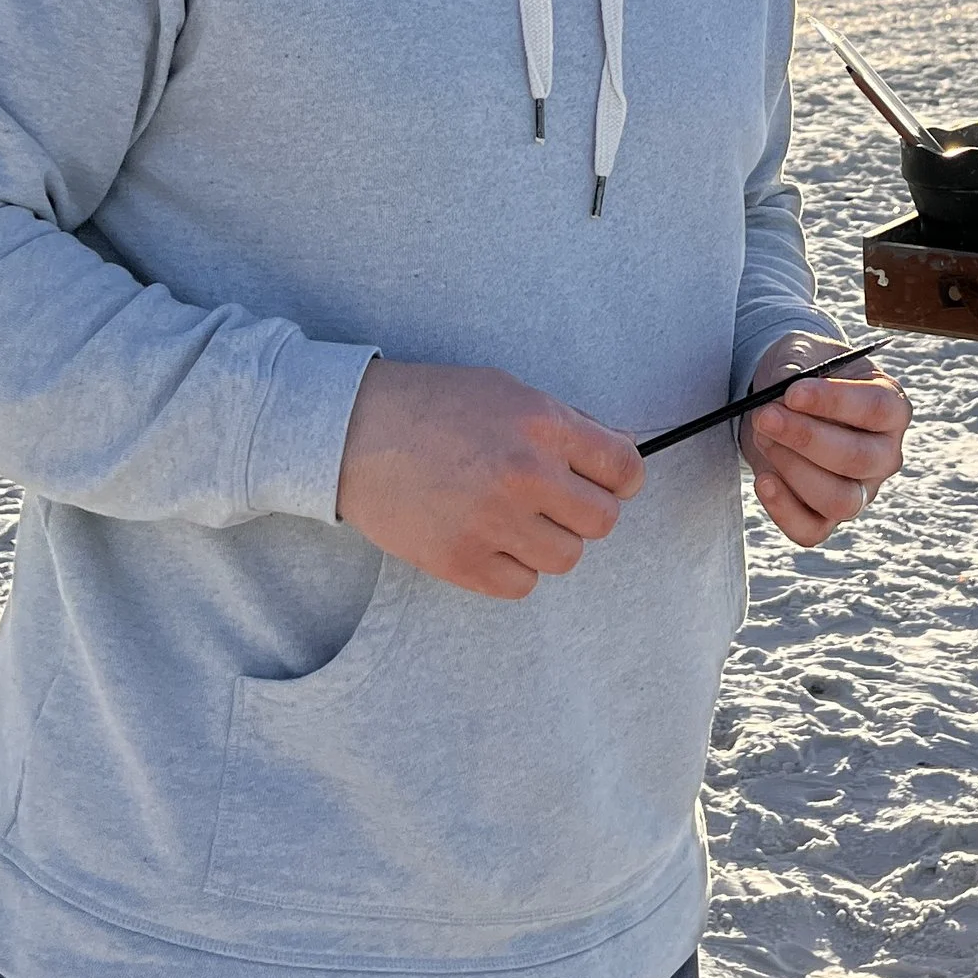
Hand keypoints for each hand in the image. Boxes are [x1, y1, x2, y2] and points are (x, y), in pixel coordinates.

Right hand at [337, 359, 643, 599]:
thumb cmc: (432, 405)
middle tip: (553, 501)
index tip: (606, 482)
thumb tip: (622, 448)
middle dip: (585, 512)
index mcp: (542, 424)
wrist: (353, 431)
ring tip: (514, 519)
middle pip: (602, 521)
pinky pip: (521, 586)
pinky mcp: (460, 561)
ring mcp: (492, 522)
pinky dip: (512, 569)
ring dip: (549, 542)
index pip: (624, 469)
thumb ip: (569, 422)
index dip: (621, 479)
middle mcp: (524, 474)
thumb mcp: (507, 390)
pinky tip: (488, 540)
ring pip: (566, 558)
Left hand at [739, 334, 910, 548]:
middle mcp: (884, 455)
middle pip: (858, 459)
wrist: (781, 400)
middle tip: (765, 415)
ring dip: (793, 469)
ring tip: (763, 436)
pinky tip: (763, 480)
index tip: (792, 392)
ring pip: (839, 500)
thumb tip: (782, 397)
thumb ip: (797, 370)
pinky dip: (783, 509)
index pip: (876, 409)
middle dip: (805, 438)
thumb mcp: (803, 356)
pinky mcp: (827, 517)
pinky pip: (812, 530)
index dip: (834, 402)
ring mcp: (860, 491)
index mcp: (891, 408)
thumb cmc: (802, 375)